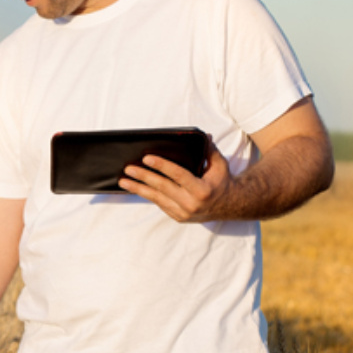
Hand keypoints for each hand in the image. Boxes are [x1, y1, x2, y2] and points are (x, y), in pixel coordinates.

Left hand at [119, 144, 233, 222]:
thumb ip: (210, 150)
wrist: (229, 206)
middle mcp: (192, 204)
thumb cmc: (221, 181)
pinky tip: (136, 188)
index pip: (178, 175)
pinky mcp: (178, 217)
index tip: (146, 158)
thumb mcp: (219, 165)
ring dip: (138, 189)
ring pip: (157, 198)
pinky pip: (160, 204)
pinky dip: (148, 195)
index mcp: (202, 189)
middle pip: (162, 188)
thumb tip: (203, 135)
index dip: (162, 166)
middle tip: (128, 169)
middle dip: (144, 177)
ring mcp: (184, 213)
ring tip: (124, 181)